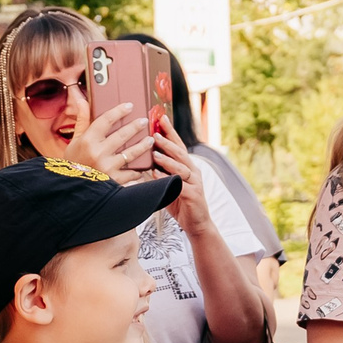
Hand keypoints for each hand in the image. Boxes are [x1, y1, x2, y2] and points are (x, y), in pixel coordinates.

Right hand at [73, 101, 150, 174]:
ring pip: (131, 153)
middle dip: (136, 126)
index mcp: (88, 140)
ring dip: (143, 146)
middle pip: (122, 135)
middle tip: (144, 121)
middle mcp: (98, 152)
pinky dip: (138, 171)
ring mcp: (106, 167)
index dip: (119, 111)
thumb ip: (82, 119)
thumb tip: (81, 100)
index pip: (106, 120)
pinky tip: (142, 167)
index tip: (129, 106)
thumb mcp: (75, 140)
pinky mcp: (113, 180)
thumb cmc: (73, 161)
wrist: (70, 186)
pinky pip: (130, 173)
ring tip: (150, 140)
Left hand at [148, 118, 208, 232]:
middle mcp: (193, 171)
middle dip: (167, 141)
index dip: (170, 132)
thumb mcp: (169, 184)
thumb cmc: (181, 202)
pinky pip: (180, 185)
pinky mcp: (193, 195)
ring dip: (167, 159)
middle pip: (180, 152)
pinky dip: (168, 179)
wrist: (197, 224)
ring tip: (154, 153)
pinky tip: (157, 175)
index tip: (161, 118)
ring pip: (181, 167)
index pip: (178, 145)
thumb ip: (161, 171)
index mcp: (187, 166)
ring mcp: (195, 183)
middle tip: (154, 132)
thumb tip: (145, 158)